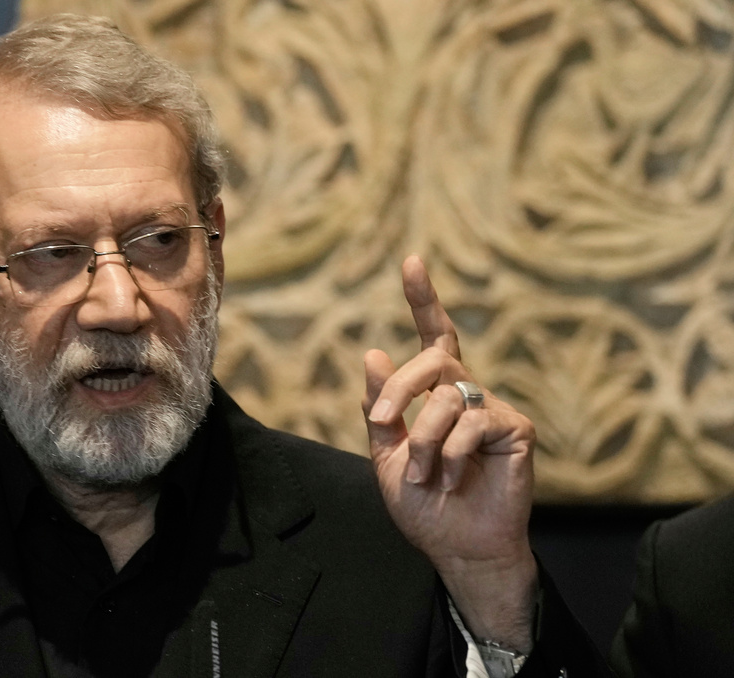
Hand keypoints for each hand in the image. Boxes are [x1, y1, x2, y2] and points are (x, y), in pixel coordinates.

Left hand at [362, 255, 537, 650]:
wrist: (457, 547)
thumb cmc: (425, 504)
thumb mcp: (387, 455)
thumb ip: (380, 409)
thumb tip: (373, 351)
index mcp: (435, 394)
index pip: (433, 337)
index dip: (423, 298)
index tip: (411, 260)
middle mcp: (467, 392)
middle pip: (433, 358)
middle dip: (398, 389)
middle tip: (383, 426)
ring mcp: (493, 408)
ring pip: (447, 396)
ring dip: (424, 441)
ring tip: (426, 476)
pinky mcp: (516, 428)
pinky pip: (473, 422)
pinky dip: (452, 455)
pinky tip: (455, 480)